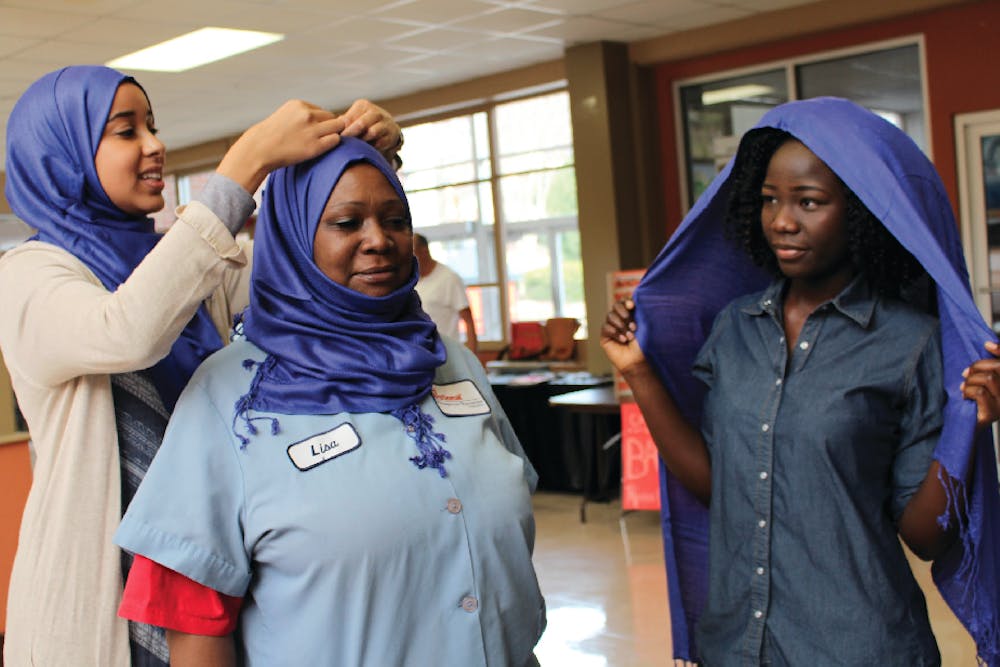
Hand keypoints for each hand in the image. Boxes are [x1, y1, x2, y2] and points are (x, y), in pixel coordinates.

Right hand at [218, 99, 344, 194]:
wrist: (259, 150)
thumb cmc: (273, 135)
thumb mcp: (287, 115)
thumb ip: (304, 114)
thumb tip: (329, 118)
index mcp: (299, 105)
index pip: (322, 111)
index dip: (320, 122)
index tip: (311, 131)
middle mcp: (307, 115)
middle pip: (332, 117)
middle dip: (329, 127)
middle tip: (320, 138)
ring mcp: (312, 130)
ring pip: (338, 127)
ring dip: (333, 134)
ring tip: (322, 142)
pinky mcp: (315, 146)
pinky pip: (336, 140)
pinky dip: (332, 143)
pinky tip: (322, 148)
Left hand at [337, 99, 402, 159]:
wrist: (389, 129)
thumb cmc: (365, 124)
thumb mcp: (354, 119)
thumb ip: (342, 123)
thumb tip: (330, 129)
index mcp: (363, 105)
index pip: (348, 119)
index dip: (342, 131)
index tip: (335, 139)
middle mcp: (375, 112)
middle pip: (361, 124)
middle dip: (352, 136)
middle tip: (345, 144)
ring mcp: (385, 123)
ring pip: (372, 132)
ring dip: (363, 141)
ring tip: (356, 147)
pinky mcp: (391, 135)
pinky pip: (380, 142)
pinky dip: (373, 147)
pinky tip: (367, 150)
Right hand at [600, 299, 646, 374]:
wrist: (638, 361)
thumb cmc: (645, 345)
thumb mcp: (645, 326)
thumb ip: (640, 313)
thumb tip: (635, 300)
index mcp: (630, 314)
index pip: (624, 301)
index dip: (626, 301)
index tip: (632, 306)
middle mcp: (620, 319)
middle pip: (615, 306)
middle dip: (623, 313)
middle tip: (633, 325)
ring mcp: (611, 327)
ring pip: (610, 316)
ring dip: (621, 325)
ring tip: (630, 336)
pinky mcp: (605, 336)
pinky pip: (606, 328)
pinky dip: (615, 333)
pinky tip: (623, 340)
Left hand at [961, 340, 999, 429]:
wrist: (963, 429)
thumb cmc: (971, 402)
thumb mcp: (979, 381)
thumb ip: (986, 366)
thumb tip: (988, 344)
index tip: (986, 345)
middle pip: (996, 368)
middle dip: (976, 368)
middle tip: (965, 374)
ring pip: (987, 379)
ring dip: (970, 381)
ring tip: (965, 388)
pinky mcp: (993, 414)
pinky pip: (980, 392)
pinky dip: (968, 391)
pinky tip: (965, 397)